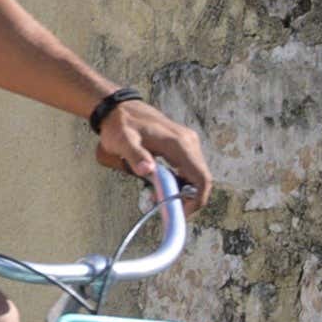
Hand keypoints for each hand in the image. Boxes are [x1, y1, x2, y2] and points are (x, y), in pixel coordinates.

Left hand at [92, 98, 212, 203]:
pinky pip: (190, 168)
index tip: (180, 213)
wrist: (120, 109)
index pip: (201, 179)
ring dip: (182, 190)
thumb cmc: (120, 125)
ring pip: (196, 175)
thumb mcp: (121, 141)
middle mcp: (189, 142)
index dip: (196, 200)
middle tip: (164, 207)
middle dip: (187, 198)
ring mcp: (188, 142)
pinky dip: (180, 181)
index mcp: (178, 144)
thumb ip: (135, 156)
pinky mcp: (183, 145)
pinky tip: (161, 184)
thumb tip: (148, 170)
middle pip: (201, 179)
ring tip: (159, 196)